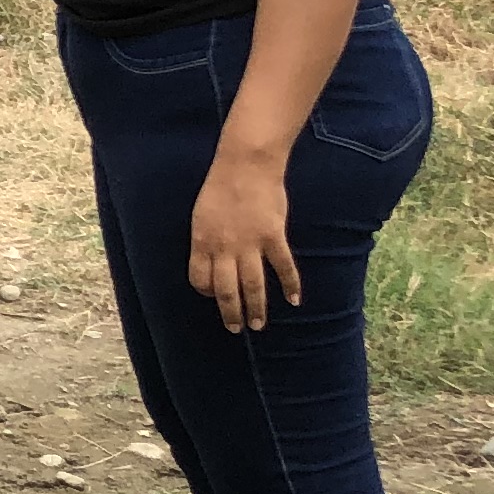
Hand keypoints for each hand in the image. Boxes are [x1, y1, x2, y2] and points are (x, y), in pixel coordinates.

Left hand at [187, 144, 300, 332]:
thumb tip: (212, 260)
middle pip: (226, 290)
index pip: (199, 278)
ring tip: (258, 325)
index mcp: (201, 242)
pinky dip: (290, 285)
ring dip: (256, 307)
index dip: (206, 291)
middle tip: (236, 328)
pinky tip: (293, 300)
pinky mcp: (273, 237)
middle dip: (230, 312)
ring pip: (253, 285)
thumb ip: (206, 239)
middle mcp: (223, 248)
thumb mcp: (201, 215)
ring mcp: (250, 244)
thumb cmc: (221, 186)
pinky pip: (283, 266)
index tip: (213, 296)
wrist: (245, 165)